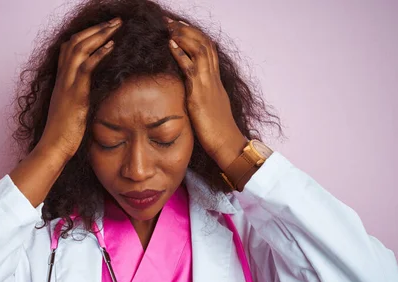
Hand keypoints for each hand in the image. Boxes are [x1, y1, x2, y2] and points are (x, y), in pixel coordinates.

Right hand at [39, 17, 121, 159]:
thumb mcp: (73, 111)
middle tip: (115, 21)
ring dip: (100, 34)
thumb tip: (93, 97)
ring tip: (116, 26)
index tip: (103, 30)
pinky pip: (86, 67)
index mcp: (62, 81)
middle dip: (96, 29)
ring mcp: (67, 84)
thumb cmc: (64, 134)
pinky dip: (99, 53)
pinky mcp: (75, 93)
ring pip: (80, 48)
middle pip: (75, 42)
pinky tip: (112, 46)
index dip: (86, 35)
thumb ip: (80, 99)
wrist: (54, 147)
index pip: (69, 48)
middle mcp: (62, 78)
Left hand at [165, 17, 247, 170]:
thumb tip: (191, 94)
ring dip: (184, 35)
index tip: (181, 27)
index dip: (195, 36)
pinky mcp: (200, 93)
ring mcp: (208, 84)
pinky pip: (191, 68)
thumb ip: (200, 97)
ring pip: (199, 50)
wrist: (227, 144)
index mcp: (215, 81)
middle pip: (204, 44)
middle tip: (172, 20)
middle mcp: (213, 78)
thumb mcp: (208, 109)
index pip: (208, 50)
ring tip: (170, 26)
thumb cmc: (217, 132)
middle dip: (187, 30)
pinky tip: (171, 44)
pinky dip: (180, 54)